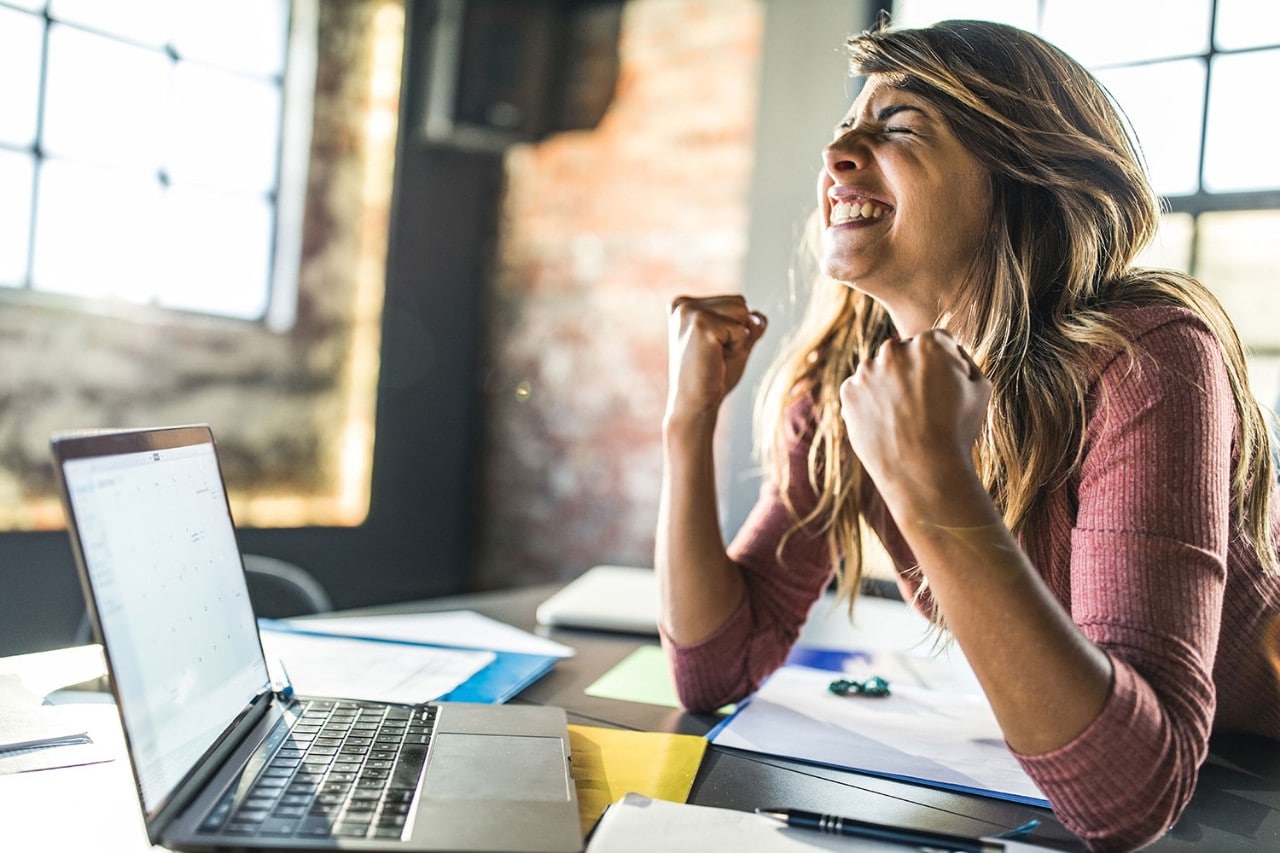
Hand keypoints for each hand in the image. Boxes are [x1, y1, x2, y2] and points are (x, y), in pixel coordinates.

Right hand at [665, 295, 766, 422]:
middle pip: (740, 302)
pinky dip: (738, 347)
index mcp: (684, 305)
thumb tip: (760, 318)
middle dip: (738, 330)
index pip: (735, 301)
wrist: (695, 405)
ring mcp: (690, 312)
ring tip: (716, 356)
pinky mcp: (701, 324)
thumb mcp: (735, 344)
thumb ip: (749, 325)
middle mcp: (683, 304)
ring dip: (738, 338)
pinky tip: (716, 360)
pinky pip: (742, 329)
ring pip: (742, 311)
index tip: (713, 349)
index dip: (735, 329)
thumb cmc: (712, 376)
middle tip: (716, 355)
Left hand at [839, 330, 990, 513]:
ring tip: (905, 419)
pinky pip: (860, 391)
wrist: (923, 472)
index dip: (946, 367)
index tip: (947, 391)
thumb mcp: (980, 388)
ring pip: (880, 371)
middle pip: (905, 353)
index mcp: (929, 343)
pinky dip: (870, 403)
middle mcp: (893, 349)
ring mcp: (866, 371)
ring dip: (889, 385)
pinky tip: (887, 424)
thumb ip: (963, 359)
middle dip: (913, 372)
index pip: (937, 343)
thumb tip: (947, 351)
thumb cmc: (957, 431)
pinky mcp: (848, 393)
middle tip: (925, 407)